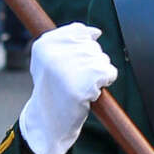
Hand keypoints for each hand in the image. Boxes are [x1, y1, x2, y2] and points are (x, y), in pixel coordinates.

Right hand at [18, 23, 117, 153]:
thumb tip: (96, 32)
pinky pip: (109, 72)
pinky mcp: (86, 82)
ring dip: (97, 74)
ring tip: (79, 86)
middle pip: (92, 45)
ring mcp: (70, 67)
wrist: (49, 123)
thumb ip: (69, 40)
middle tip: (73, 80)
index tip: (69, 65)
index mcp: (44, 44)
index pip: (79, 30)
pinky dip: (105, 82)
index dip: (82, 47)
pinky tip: (89, 92)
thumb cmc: (52, 90)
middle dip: (90, 62)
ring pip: (102, 58)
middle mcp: (55, 53)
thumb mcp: (50, 60)